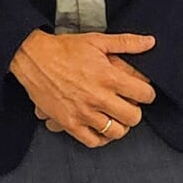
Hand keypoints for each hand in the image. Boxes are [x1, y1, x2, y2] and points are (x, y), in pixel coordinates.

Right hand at [12, 29, 156, 146]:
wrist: (33, 58)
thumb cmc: (64, 49)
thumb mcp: (97, 41)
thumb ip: (126, 43)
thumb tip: (150, 42)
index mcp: (108, 76)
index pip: (144, 94)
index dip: (147, 93)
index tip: (143, 92)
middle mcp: (98, 97)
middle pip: (133, 117)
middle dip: (135, 111)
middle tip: (129, 105)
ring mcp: (83, 112)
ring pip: (116, 132)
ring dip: (120, 125)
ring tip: (115, 117)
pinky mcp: (69, 123)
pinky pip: (93, 141)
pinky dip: (101, 138)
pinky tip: (101, 129)